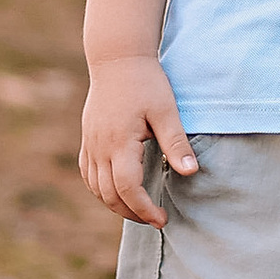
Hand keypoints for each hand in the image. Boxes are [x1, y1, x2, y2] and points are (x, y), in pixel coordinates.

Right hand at [79, 56, 196, 224]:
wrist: (117, 58)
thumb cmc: (145, 82)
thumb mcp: (166, 110)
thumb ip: (176, 143)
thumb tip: (191, 172)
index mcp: (120, 143)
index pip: (128, 189)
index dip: (144, 210)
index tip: (162, 219)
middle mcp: (100, 148)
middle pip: (110, 195)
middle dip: (132, 213)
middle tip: (155, 220)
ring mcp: (91, 144)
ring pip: (96, 188)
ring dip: (116, 204)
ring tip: (139, 209)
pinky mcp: (88, 138)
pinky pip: (88, 174)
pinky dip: (100, 190)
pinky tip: (116, 192)